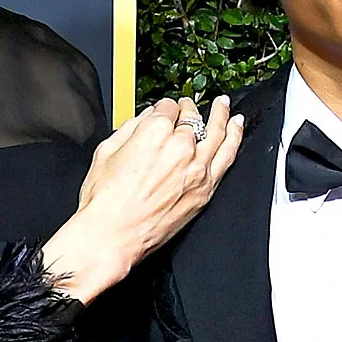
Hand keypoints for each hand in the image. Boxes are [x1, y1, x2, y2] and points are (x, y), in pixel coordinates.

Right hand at [44, 95, 244, 302]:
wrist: (112, 236)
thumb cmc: (105, 201)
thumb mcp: (107, 151)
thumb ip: (130, 127)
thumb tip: (144, 118)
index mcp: (154, 131)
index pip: (168, 107)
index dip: (165, 107)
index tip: (164, 111)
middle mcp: (180, 146)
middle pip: (192, 119)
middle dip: (189, 110)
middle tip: (188, 107)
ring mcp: (196, 168)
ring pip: (217, 132)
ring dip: (222, 114)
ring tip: (224, 105)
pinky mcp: (204, 189)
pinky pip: (227, 157)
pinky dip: (234, 138)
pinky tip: (236, 127)